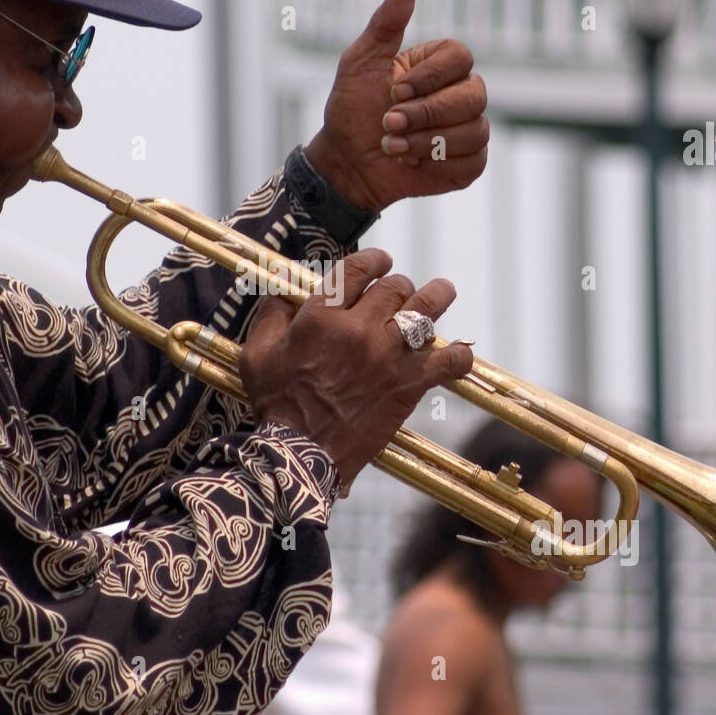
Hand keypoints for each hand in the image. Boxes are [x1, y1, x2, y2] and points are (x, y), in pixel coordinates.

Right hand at [238, 248, 473, 487]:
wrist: (300, 454)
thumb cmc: (276, 405)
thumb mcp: (257, 354)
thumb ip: (271, 315)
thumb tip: (285, 291)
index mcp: (322, 317)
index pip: (357, 270)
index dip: (374, 260)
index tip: (382, 262)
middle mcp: (359, 329)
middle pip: (395, 287)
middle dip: (399, 285)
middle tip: (399, 292)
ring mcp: (388, 356)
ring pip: (427, 309)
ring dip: (437, 297)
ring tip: (441, 294)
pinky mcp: (408, 386)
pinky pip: (448, 362)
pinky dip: (458, 355)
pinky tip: (458, 352)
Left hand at [304, 0, 488, 213]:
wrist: (347, 161)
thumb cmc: (352, 109)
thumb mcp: (360, 61)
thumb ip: (386, 23)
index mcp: (440, 65)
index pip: (461, 57)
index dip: (430, 77)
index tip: (395, 91)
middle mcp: (461, 93)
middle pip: (474, 95)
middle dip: (426, 114)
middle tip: (389, 123)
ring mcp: (469, 128)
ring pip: (474, 130)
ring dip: (426, 142)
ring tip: (394, 146)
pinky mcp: (469, 163)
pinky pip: (473, 161)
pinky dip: (438, 165)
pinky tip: (413, 164)